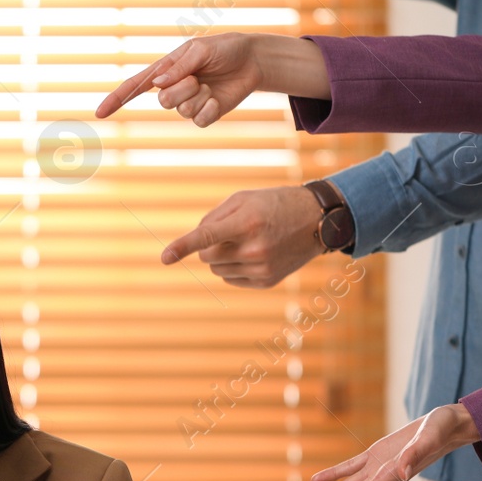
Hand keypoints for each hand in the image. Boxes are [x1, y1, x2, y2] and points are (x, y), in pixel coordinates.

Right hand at [96, 33, 328, 121]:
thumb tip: (156, 84)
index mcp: (165, 70)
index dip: (116, 100)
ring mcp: (188, 103)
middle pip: (162, 101)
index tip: (100, 113)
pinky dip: (210, 108)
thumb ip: (178, 67)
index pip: (135, 86)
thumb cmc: (224, 49)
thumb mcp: (200, 50)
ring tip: (210, 84)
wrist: (252, 60)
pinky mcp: (205, 114)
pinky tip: (218, 97)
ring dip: (199, 96)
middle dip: (181, 89)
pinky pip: (199, 120)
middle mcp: (172, 88)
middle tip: (197, 78)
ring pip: (181, 110)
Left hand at [161, 186, 324, 287]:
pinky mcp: (267, 281)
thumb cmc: (274, 204)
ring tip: (247, 241)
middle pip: (207, 256)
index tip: (164, 258)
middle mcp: (254, 248)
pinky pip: (232, 279)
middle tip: (231, 232)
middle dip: (209, 246)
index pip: (206, 237)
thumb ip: (213, 217)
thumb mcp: (243, 199)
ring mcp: (262, 267)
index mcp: (246, 222)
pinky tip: (254, 254)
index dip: (182, 247)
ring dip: (222, 257)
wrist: (316, 219)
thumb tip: (195, 241)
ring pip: (217, 270)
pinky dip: (234, 268)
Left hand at [294, 404, 481, 480]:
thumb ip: (415, 456)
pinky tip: (315, 480)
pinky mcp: (376, 455)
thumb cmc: (443, 431)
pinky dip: (332, 474)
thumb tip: (401, 473)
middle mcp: (382, 477)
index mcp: (392, 477)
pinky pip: (349, 468)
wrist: (450, 425)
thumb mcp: (429, 438)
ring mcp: (377, 467)